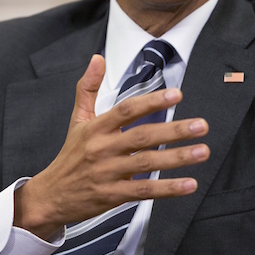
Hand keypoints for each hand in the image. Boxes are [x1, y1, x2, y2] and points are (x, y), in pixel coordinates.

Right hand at [14, 54, 209, 239]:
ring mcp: (107, 173)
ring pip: (147, 163)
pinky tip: (190, 185)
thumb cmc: (70, 156)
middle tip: (201, 125)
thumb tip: (98, 58)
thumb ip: (88, 88)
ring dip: (178, 158)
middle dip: (174, 130)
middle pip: (142, 136)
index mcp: (96, 128)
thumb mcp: (77, 120)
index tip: (177, 95)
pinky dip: (168, 189)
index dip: (152, 101)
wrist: (51, 196)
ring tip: (203, 151)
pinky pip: (144, 191)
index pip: (127, 110)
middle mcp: (102, 149)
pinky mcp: (112, 196)